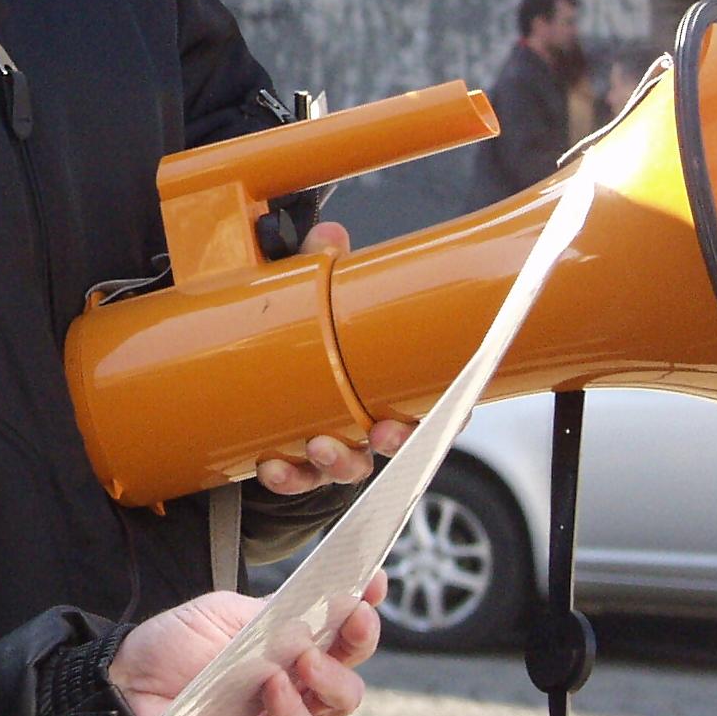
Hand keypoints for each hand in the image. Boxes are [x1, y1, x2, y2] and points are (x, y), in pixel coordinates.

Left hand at [109, 574, 384, 715]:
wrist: (125, 679)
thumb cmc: (177, 644)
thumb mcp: (226, 612)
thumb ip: (272, 610)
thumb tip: (321, 598)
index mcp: (293, 645)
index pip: (341, 627)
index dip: (363, 603)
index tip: (373, 576)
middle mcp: (297, 684)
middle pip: (349, 670)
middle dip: (360, 640)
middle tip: (354, 616)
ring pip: (334, 707)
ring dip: (330, 678)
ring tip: (307, 657)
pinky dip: (290, 713)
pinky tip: (276, 686)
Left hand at [255, 222, 415, 493]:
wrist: (272, 388)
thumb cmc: (319, 341)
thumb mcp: (320, 299)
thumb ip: (325, 268)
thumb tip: (330, 235)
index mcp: (397, 387)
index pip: (440, 409)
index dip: (444, 417)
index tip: (437, 412)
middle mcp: (376, 425)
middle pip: (400, 446)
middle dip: (393, 445)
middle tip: (380, 434)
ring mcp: (341, 450)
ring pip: (351, 468)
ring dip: (338, 462)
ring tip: (317, 446)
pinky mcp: (301, 466)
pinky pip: (299, 480)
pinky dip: (288, 476)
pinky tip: (272, 464)